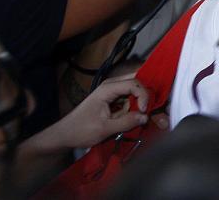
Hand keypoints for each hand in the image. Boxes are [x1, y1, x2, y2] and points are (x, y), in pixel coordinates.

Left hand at [29, 75, 151, 153]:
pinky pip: (131, 100)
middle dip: (147, 95)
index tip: (144, 112)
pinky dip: (137, 107)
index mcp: (108, 88)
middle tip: (153, 110)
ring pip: (136, 92)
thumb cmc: (81, 130)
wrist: (65, 135)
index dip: (143, 96)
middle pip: (137, 83)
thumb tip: (145, 117)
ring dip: (142, 102)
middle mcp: (112, 86)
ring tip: (147, 115)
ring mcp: (113, 93)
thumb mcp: (104, 129)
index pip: (134, 83)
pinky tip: (139, 116)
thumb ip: (126, 122)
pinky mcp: (114, 101)